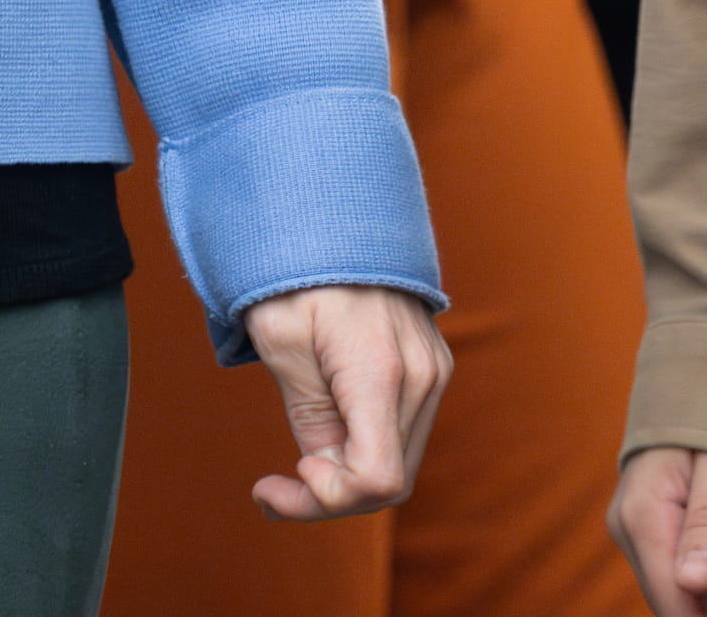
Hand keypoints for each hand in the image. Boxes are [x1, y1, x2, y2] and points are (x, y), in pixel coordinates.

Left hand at [241, 282, 451, 521]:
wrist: (338, 207)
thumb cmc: (297, 269)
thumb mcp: (281, 342)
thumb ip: (309, 416)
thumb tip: (326, 469)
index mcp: (380, 371)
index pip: (378, 480)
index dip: (327, 499)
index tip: (283, 475)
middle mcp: (422, 375)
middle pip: (391, 482)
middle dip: (330, 496)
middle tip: (272, 487)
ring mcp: (434, 369)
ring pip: (399, 462)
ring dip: (347, 476)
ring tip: (295, 460)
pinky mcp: (430, 364)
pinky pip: (402, 431)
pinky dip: (364, 449)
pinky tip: (325, 434)